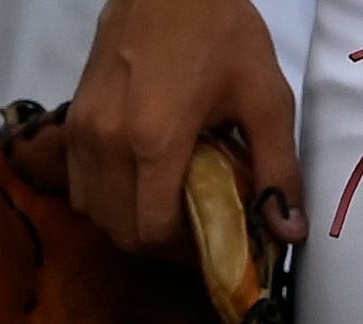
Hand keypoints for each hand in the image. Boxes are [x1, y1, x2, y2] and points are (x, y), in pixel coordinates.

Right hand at [68, 0, 308, 255]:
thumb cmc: (221, 32)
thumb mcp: (267, 100)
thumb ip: (277, 171)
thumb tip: (289, 233)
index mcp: (154, 140)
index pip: (153, 232)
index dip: (186, 252)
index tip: (215, 242)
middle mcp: (107, 140)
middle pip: (121, 231)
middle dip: (160, 244)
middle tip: (197, 230)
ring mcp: (83, 128)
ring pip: (95, 211)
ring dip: (130, 221)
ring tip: (170, 205)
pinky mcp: (73, 117)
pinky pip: (80, 181)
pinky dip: (108, 196)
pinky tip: (143, 179)